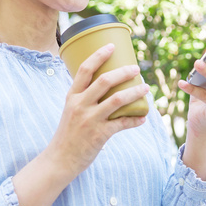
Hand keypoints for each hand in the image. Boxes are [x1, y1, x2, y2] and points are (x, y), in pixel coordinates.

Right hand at [48, 44, 148, 178]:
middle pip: (105, 80)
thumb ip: (84, 98)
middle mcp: (80, 105)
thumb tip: (105, 87)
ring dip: (135, 92)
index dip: (100, 55)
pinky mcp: (99, 134)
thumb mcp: (70, 110)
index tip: (112, 46)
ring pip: (118, 99)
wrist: (60, 159)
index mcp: (72, 96)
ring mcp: (90, 120)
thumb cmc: (68, 134)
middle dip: (124, 72)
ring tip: (145, 88)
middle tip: (136, 68)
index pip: (85, 69)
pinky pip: (122, 123)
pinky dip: (135, 120)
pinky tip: (143, 117)